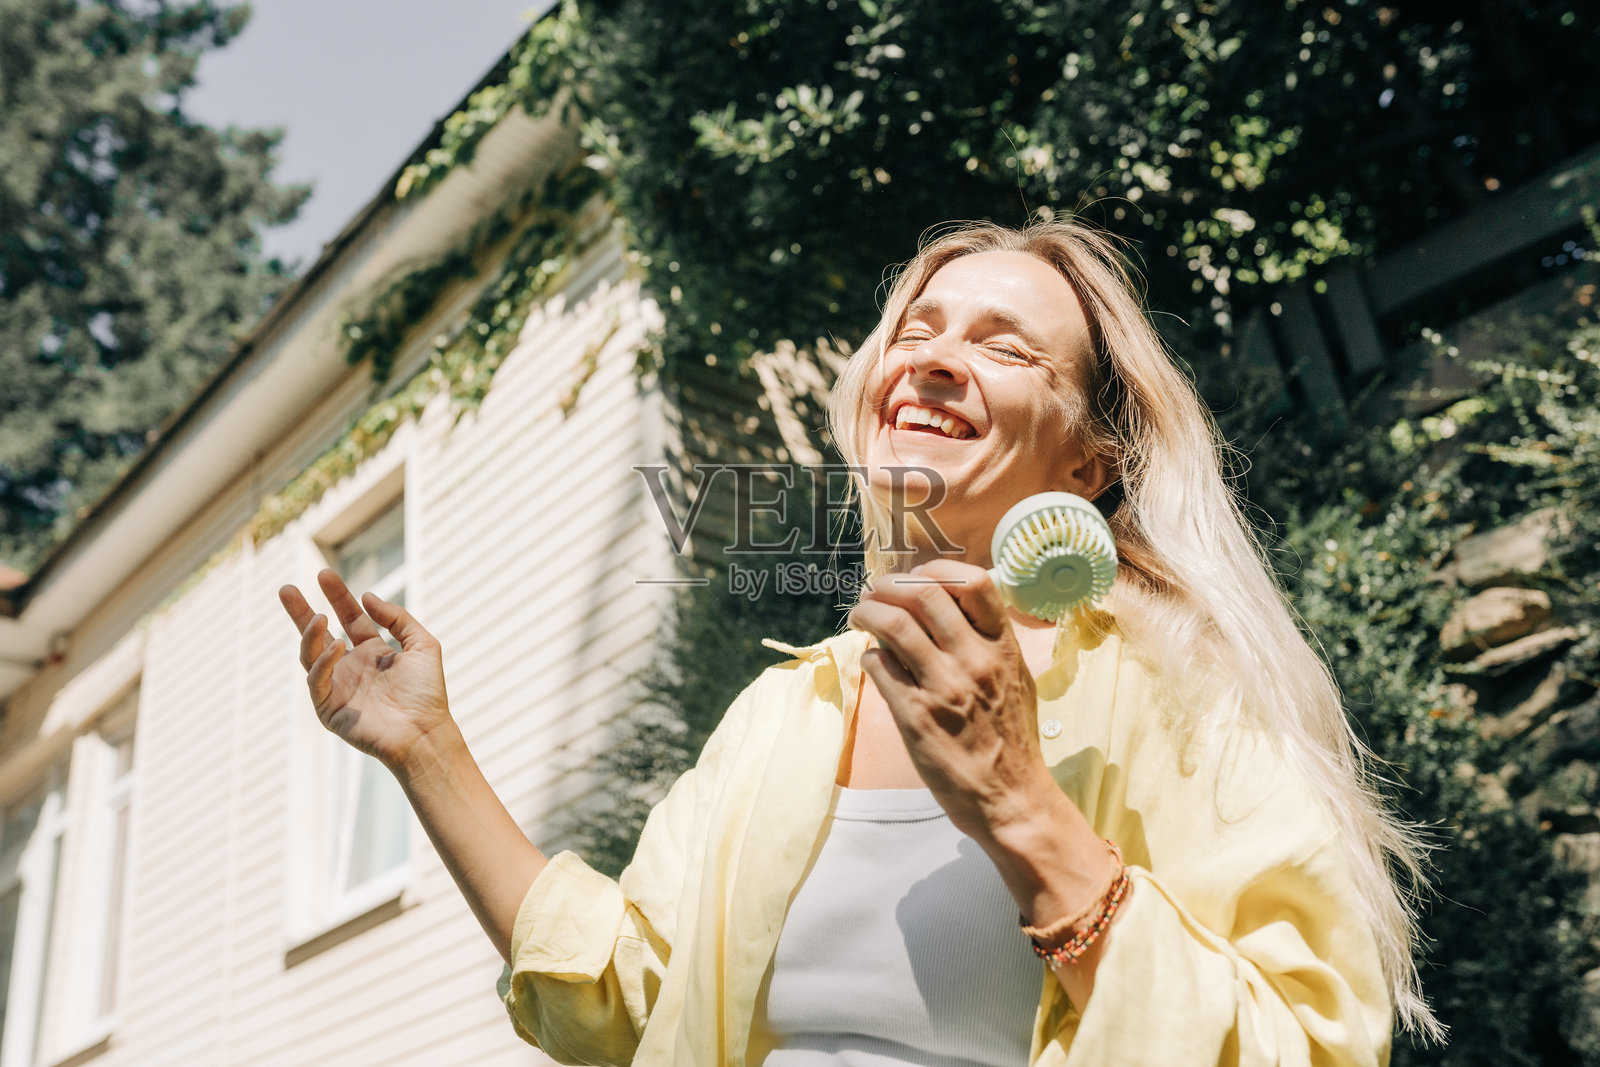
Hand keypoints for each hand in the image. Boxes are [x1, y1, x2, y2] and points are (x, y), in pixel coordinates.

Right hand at [279, 569, 451, 771]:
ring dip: (310, 635)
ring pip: (310, 656)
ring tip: (318, 618)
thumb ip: (397, 618)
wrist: (424, 733)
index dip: (338, 597)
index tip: (324, 574)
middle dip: (301, 612)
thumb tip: (368, 596)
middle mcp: (351, 667)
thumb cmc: (427, 693)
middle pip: (319, 635)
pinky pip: (316, 681)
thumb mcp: (421, 645)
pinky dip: (322, 663)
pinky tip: (336, 647)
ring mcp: (337, 688)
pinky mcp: (328, 709)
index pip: (349, 618)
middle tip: (286, 589)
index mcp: (372, 652)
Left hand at [846, 559, 1055, 842]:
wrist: (1012, 797)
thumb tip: (951, 607)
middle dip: (889, 585)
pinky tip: (873, 660)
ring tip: (860, 615)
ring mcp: (943, 687)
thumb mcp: (1017, 678)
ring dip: (868, 612)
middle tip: (874, 592)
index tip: (917, 576)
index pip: (974, 582)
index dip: (937, 568)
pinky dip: (870, 654)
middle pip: (923, 593)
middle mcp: (975, 660)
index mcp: (1003, 647)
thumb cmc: (1013, 738)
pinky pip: (879, 666)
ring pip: (893, 624)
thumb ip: (989, 641)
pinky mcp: (915, 716)